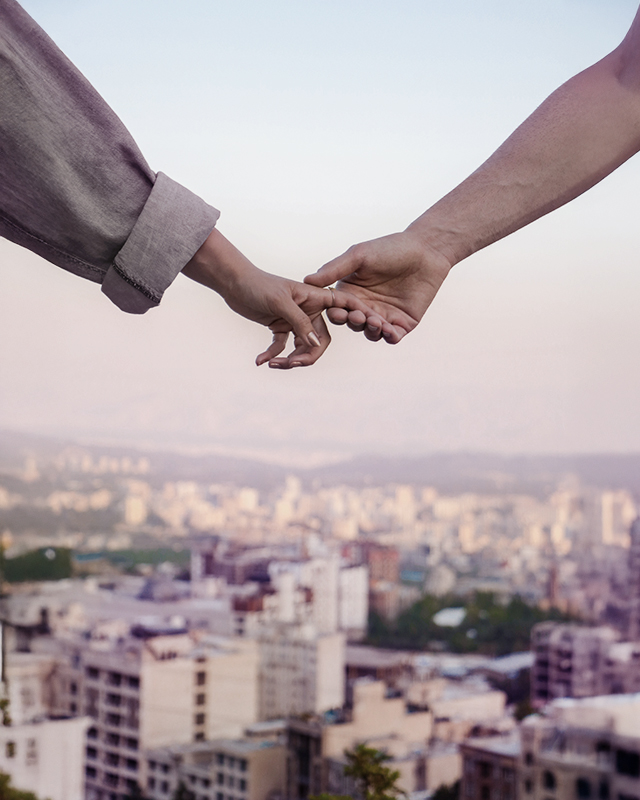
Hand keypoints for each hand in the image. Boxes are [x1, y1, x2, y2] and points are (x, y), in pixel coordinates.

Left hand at [183, 229, 386, 367]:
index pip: (344, 307)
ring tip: (273, 364)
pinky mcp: (279, 327)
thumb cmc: (259, 285)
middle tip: (292, 363)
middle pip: (319, 340)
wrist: (233, 283)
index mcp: (316, 298)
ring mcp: (294, 320)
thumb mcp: (280, 302)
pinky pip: (281, 347)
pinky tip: (260, 360)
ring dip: (289, 359)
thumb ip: (298, 323)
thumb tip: (314, 344)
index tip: (378, 325)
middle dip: (308, 355)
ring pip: (301, 348)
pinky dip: (272, 355)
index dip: (360, 315)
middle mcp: (309, 310)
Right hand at [304, 230, 451, 341]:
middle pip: (353, 323)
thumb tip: (306, 280)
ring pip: (371, 333)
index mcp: (350, 292)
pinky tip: (389, 332)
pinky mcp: (402, 323)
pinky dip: (389, 337)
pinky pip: (392, 336)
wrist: (426, 250)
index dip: (337, 313)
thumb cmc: (390, 248)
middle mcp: (365, 307)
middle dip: (355, 322)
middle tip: (358, 317)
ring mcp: (384, 316)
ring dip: (371, 330)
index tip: (337, 312)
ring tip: (375, 322)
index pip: (337, 308)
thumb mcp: (359, 255)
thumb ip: (334, 269)